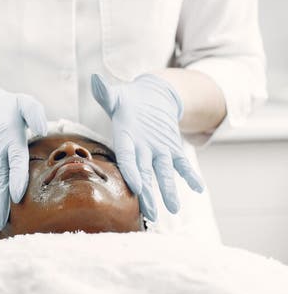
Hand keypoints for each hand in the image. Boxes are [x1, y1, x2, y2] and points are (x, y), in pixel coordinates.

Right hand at [90, 72, 203, 221]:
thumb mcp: (117, 95)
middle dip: (148, 194)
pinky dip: (190, 176)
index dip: (131, 172)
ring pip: (163, 174)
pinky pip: (182, 165)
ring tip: (174, 209)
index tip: (138, 188)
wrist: (146, 100)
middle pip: (144, 174)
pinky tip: (199, 187)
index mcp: (125, 137)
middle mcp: (141, 149)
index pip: (127, 158)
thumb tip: (94, 80)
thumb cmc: (127, 99)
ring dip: (168, 191)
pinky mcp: (172, 149)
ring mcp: (157, 151)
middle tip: (151, 214)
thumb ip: (107, 93)